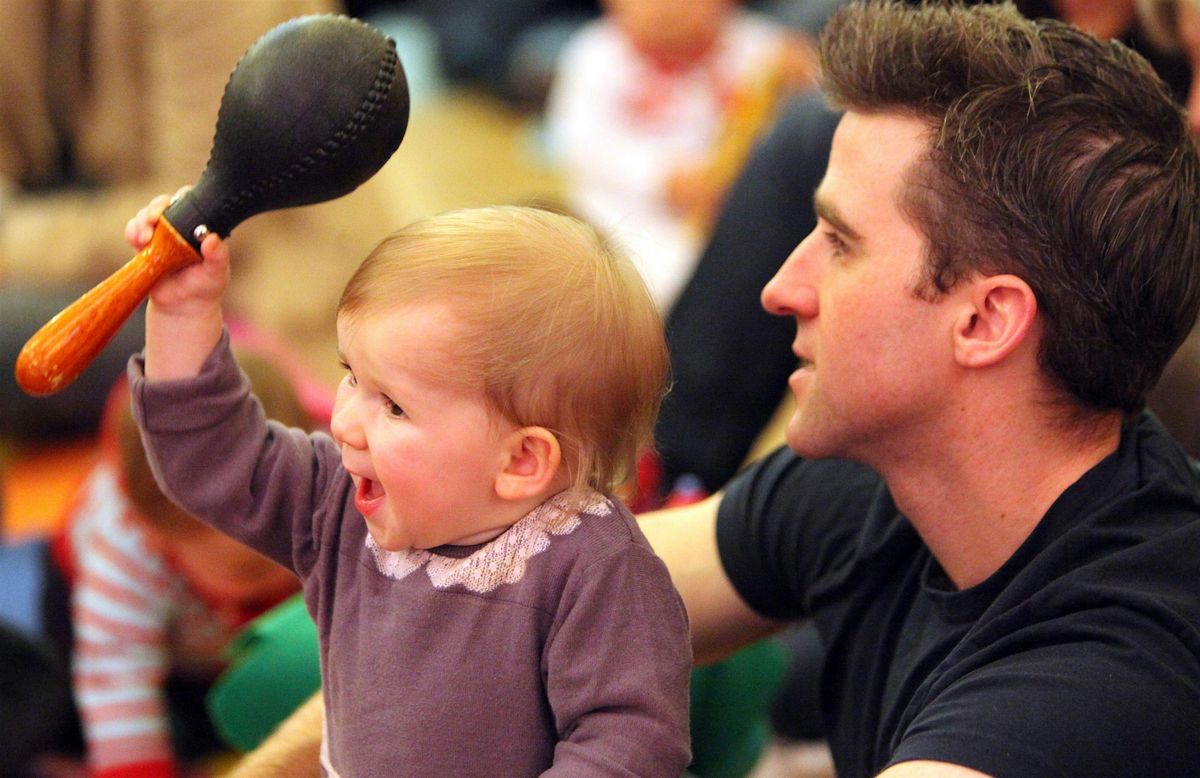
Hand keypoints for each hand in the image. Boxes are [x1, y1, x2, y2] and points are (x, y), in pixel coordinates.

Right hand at [126, 187, 230, 318]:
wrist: (183, 307)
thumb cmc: (205, 287)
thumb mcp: (217, 273)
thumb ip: (218, 256)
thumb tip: (211, 239)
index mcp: (199, 227)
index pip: (190, 202)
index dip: (180, 198)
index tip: (174, 206)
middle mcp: (179, 226)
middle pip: (163, 204)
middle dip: (155, 208)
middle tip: (153, 219)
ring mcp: (159, 235)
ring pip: (145, 215)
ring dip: (141, 221)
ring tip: (144, 237)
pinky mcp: (144, 246)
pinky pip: (133, 231)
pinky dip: (132, 231)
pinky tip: (137, 241)